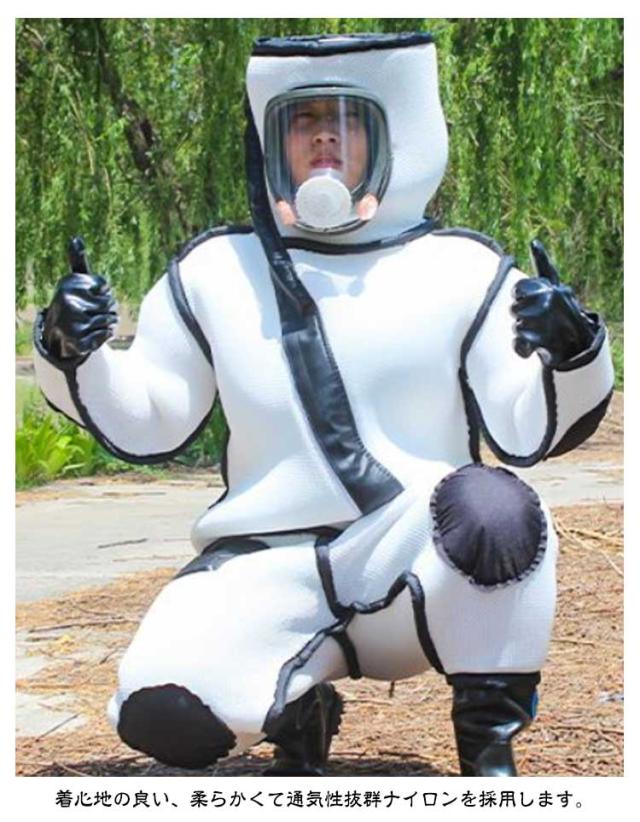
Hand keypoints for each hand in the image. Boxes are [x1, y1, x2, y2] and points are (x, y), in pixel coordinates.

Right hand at [42, 237, 117, 360]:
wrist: (59, 332)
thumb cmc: (75, 302)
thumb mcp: (76, 281)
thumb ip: (78, 261)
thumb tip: (75, 238)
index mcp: (68, 285)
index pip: (105, 287)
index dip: (103, 293)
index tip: (91, 296)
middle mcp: (67, 302)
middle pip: (111, 304)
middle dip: (109, 308)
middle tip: (94, 312)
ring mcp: (71, 324)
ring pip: (110, 320)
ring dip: (108, 322)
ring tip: (94, 322)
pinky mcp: (77, 342)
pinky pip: (106, 335)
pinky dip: (105, 335)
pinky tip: (93, 334)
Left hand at [510, 239, 597, 366]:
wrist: (579, 341)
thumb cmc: (561, 309)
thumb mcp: (554, 284)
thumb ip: (543, 264)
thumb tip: (534, 241)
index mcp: (549, 288)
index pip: (518, 290)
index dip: (519, 297)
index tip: (527, 301)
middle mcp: (548, 302)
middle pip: (514, 309)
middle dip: (520, 315)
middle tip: (535, 319)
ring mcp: (546, 322)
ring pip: (516, 327)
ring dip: (522, 331)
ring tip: (537, 332)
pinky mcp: (544, 343)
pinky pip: (518, 344)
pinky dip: (521, 347)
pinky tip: (529, 346)